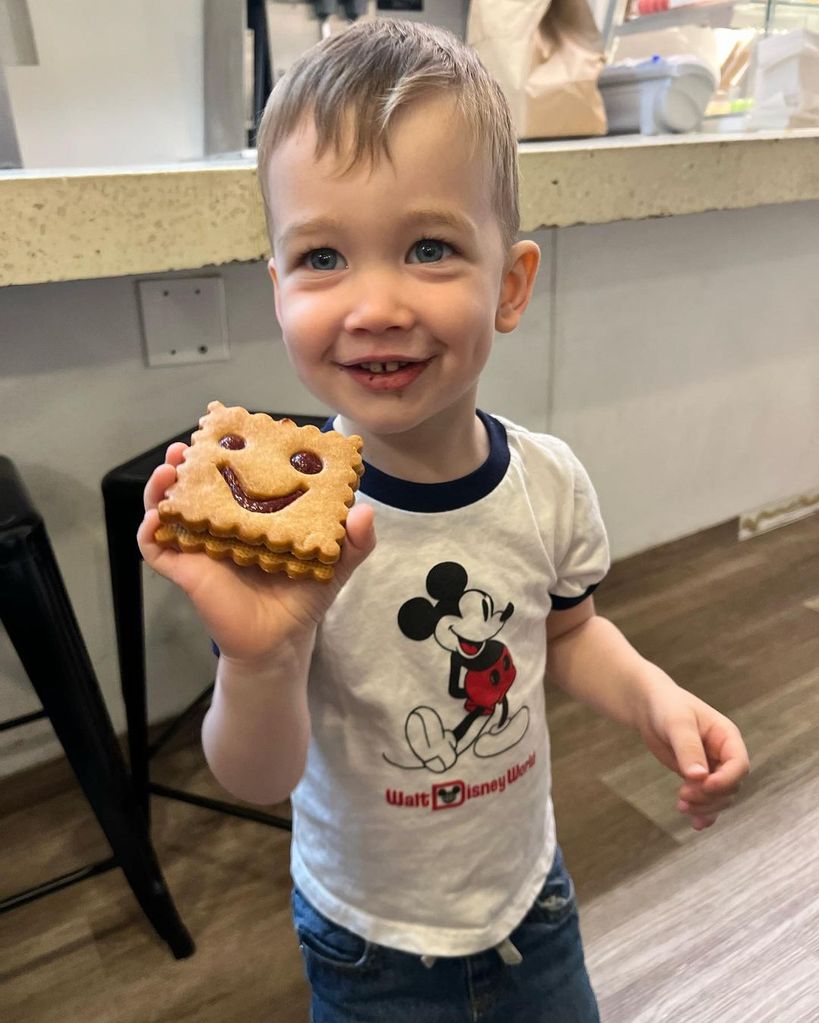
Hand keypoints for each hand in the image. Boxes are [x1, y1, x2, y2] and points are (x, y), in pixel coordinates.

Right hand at [136, 442, 375, 660]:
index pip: (239, 475)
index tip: (235, 431)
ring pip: (171, 508)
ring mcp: (202, 546)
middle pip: (198, 484)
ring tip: (170, 466)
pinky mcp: (186, 571)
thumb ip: (356, 539)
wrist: (283, 641)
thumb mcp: (336, 562)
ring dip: (162, 485)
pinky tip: (157, 517)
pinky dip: (150, 530)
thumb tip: (364, 511)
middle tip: (191, 444)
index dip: (233, 451)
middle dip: (189, 460)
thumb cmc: (306, 596)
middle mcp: (225, 524)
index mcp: (255, 514)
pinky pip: (156, 548)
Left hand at [638, 683, 748, 830]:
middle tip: (683, 796)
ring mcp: (712, 767)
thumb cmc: (667, 706)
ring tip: (681, 807)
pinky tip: (695, 824)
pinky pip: (707, 799)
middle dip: (710, 796)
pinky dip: (704, 812)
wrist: (650, 707)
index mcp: (727, 737)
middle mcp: (724, 754)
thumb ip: (688, 748)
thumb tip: (699, 777)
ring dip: (705, 806)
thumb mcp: (677, 724)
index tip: (704, 786)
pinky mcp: (697, 777)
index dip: (726, 780)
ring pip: (720, 797)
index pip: (739, 765)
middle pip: (730, 786)